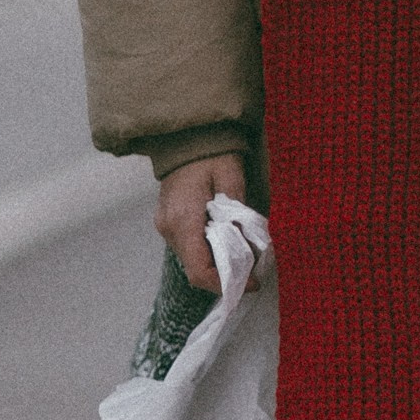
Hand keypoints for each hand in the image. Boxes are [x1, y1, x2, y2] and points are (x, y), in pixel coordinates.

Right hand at [152, 153, 247, 294]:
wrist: (184, 136)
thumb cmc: (210, 153)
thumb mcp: (231, 177)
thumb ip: (239, 213)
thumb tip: (252, 246)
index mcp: (184, 219)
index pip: (199, 270)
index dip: (225, 283)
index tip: (251, 283)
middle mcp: (169, 228)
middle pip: (195, 270)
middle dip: (225, 276)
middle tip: (254, 273)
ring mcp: (165, 226)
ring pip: (192, 261)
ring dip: (218, 265)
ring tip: (245, 258)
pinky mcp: (168, 223)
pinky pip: (189, 248)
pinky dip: (209, 253)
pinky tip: (228, 245)